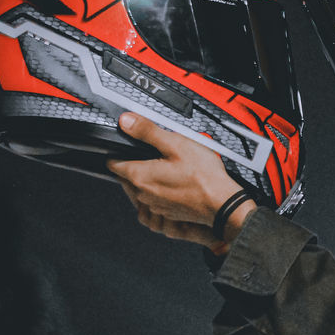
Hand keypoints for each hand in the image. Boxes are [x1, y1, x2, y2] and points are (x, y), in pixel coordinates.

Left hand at [105, 112, 256, 252]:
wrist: (222, 203)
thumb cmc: (203, 177)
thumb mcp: (175, 143)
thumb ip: (147, 131)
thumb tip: (127, 122)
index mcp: (140, 176)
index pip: (113, 163)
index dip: (117, 151)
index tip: (126, 145)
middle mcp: (143, 194)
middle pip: (127, 175)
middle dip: (136, 163)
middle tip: (156, 153)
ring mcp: (155, 205)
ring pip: (142, 187)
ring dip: (149, 176)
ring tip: (169, 166)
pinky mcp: (167, 212)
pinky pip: (156, 198)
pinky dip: (162, 189)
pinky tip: (177, 181)